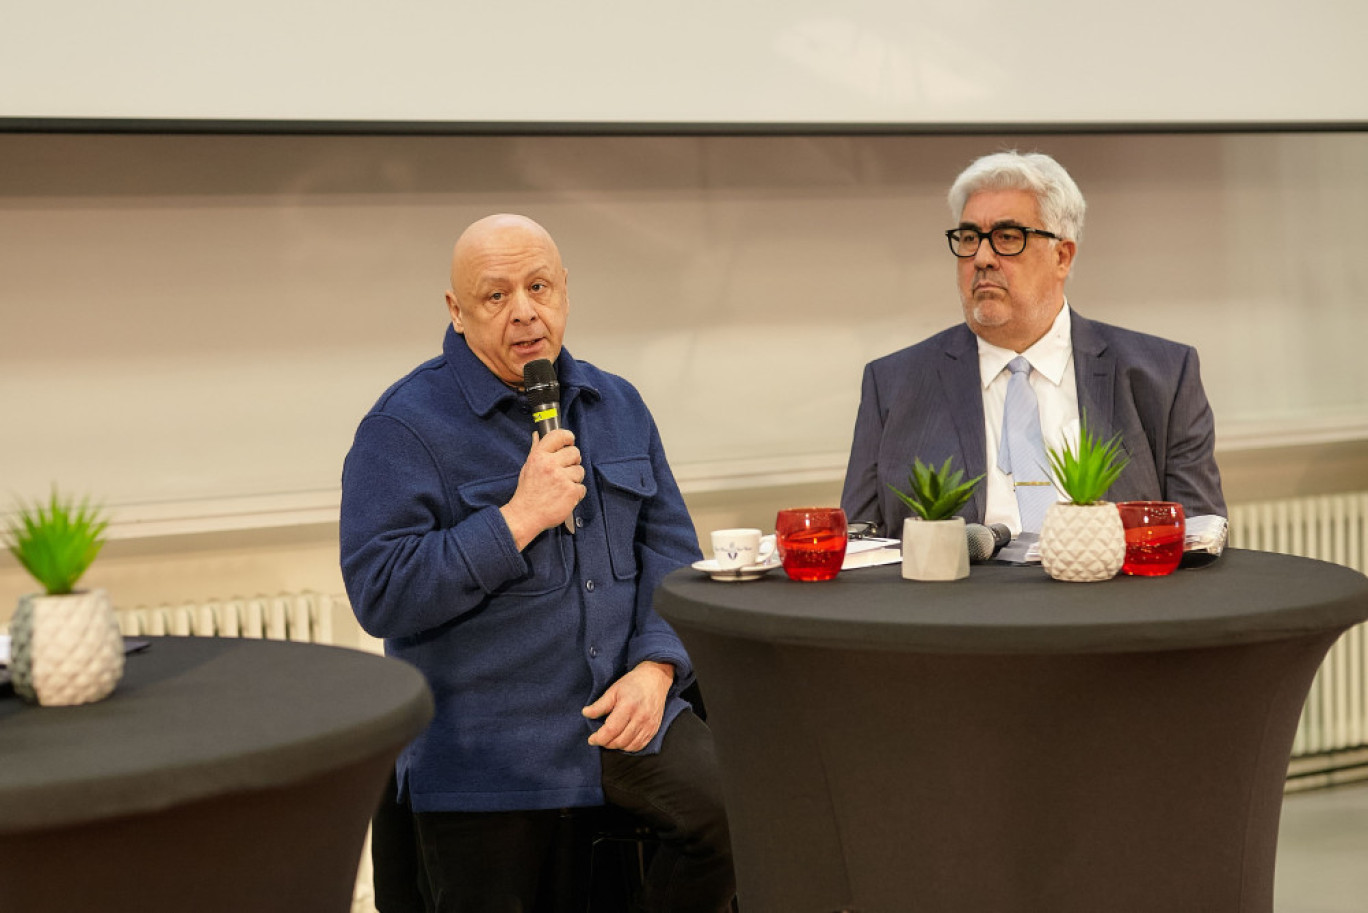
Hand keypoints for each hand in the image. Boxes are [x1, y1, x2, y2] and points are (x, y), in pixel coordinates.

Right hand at [500, 429, 584, 549]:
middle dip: (573, 461)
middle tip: (565, 471)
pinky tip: (565, 497)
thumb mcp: (528, 467)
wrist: (525, 515)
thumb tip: (537, 435)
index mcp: (539, 456)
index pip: (558, 436)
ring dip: (574, 479)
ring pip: (580, 471)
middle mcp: (550, 464)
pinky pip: (582, 488)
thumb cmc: (527, 492)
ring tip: (562, 487)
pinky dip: (576, 493)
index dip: (568, 437)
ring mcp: (561, 478)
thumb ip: (536, 450)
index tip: (570, 442)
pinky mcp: (571, 492)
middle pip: (575, 452)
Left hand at [582, 661, 674, 751]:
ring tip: (610, 739)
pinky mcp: (654, 729)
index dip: (599, 738)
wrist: (655, 679)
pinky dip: (629, 747)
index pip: (611, 730)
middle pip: (620, 741)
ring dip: (617, 746)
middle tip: (600, 738)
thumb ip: (599, 705)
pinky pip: (640, 746)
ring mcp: (649, 725)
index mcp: (628, 707)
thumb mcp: (613, 690)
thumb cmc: (632, 683)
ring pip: (629, 746)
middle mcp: (640, 718)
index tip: (591, 739)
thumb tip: (585, 714)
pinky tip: (623, 740)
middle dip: (606, 743)